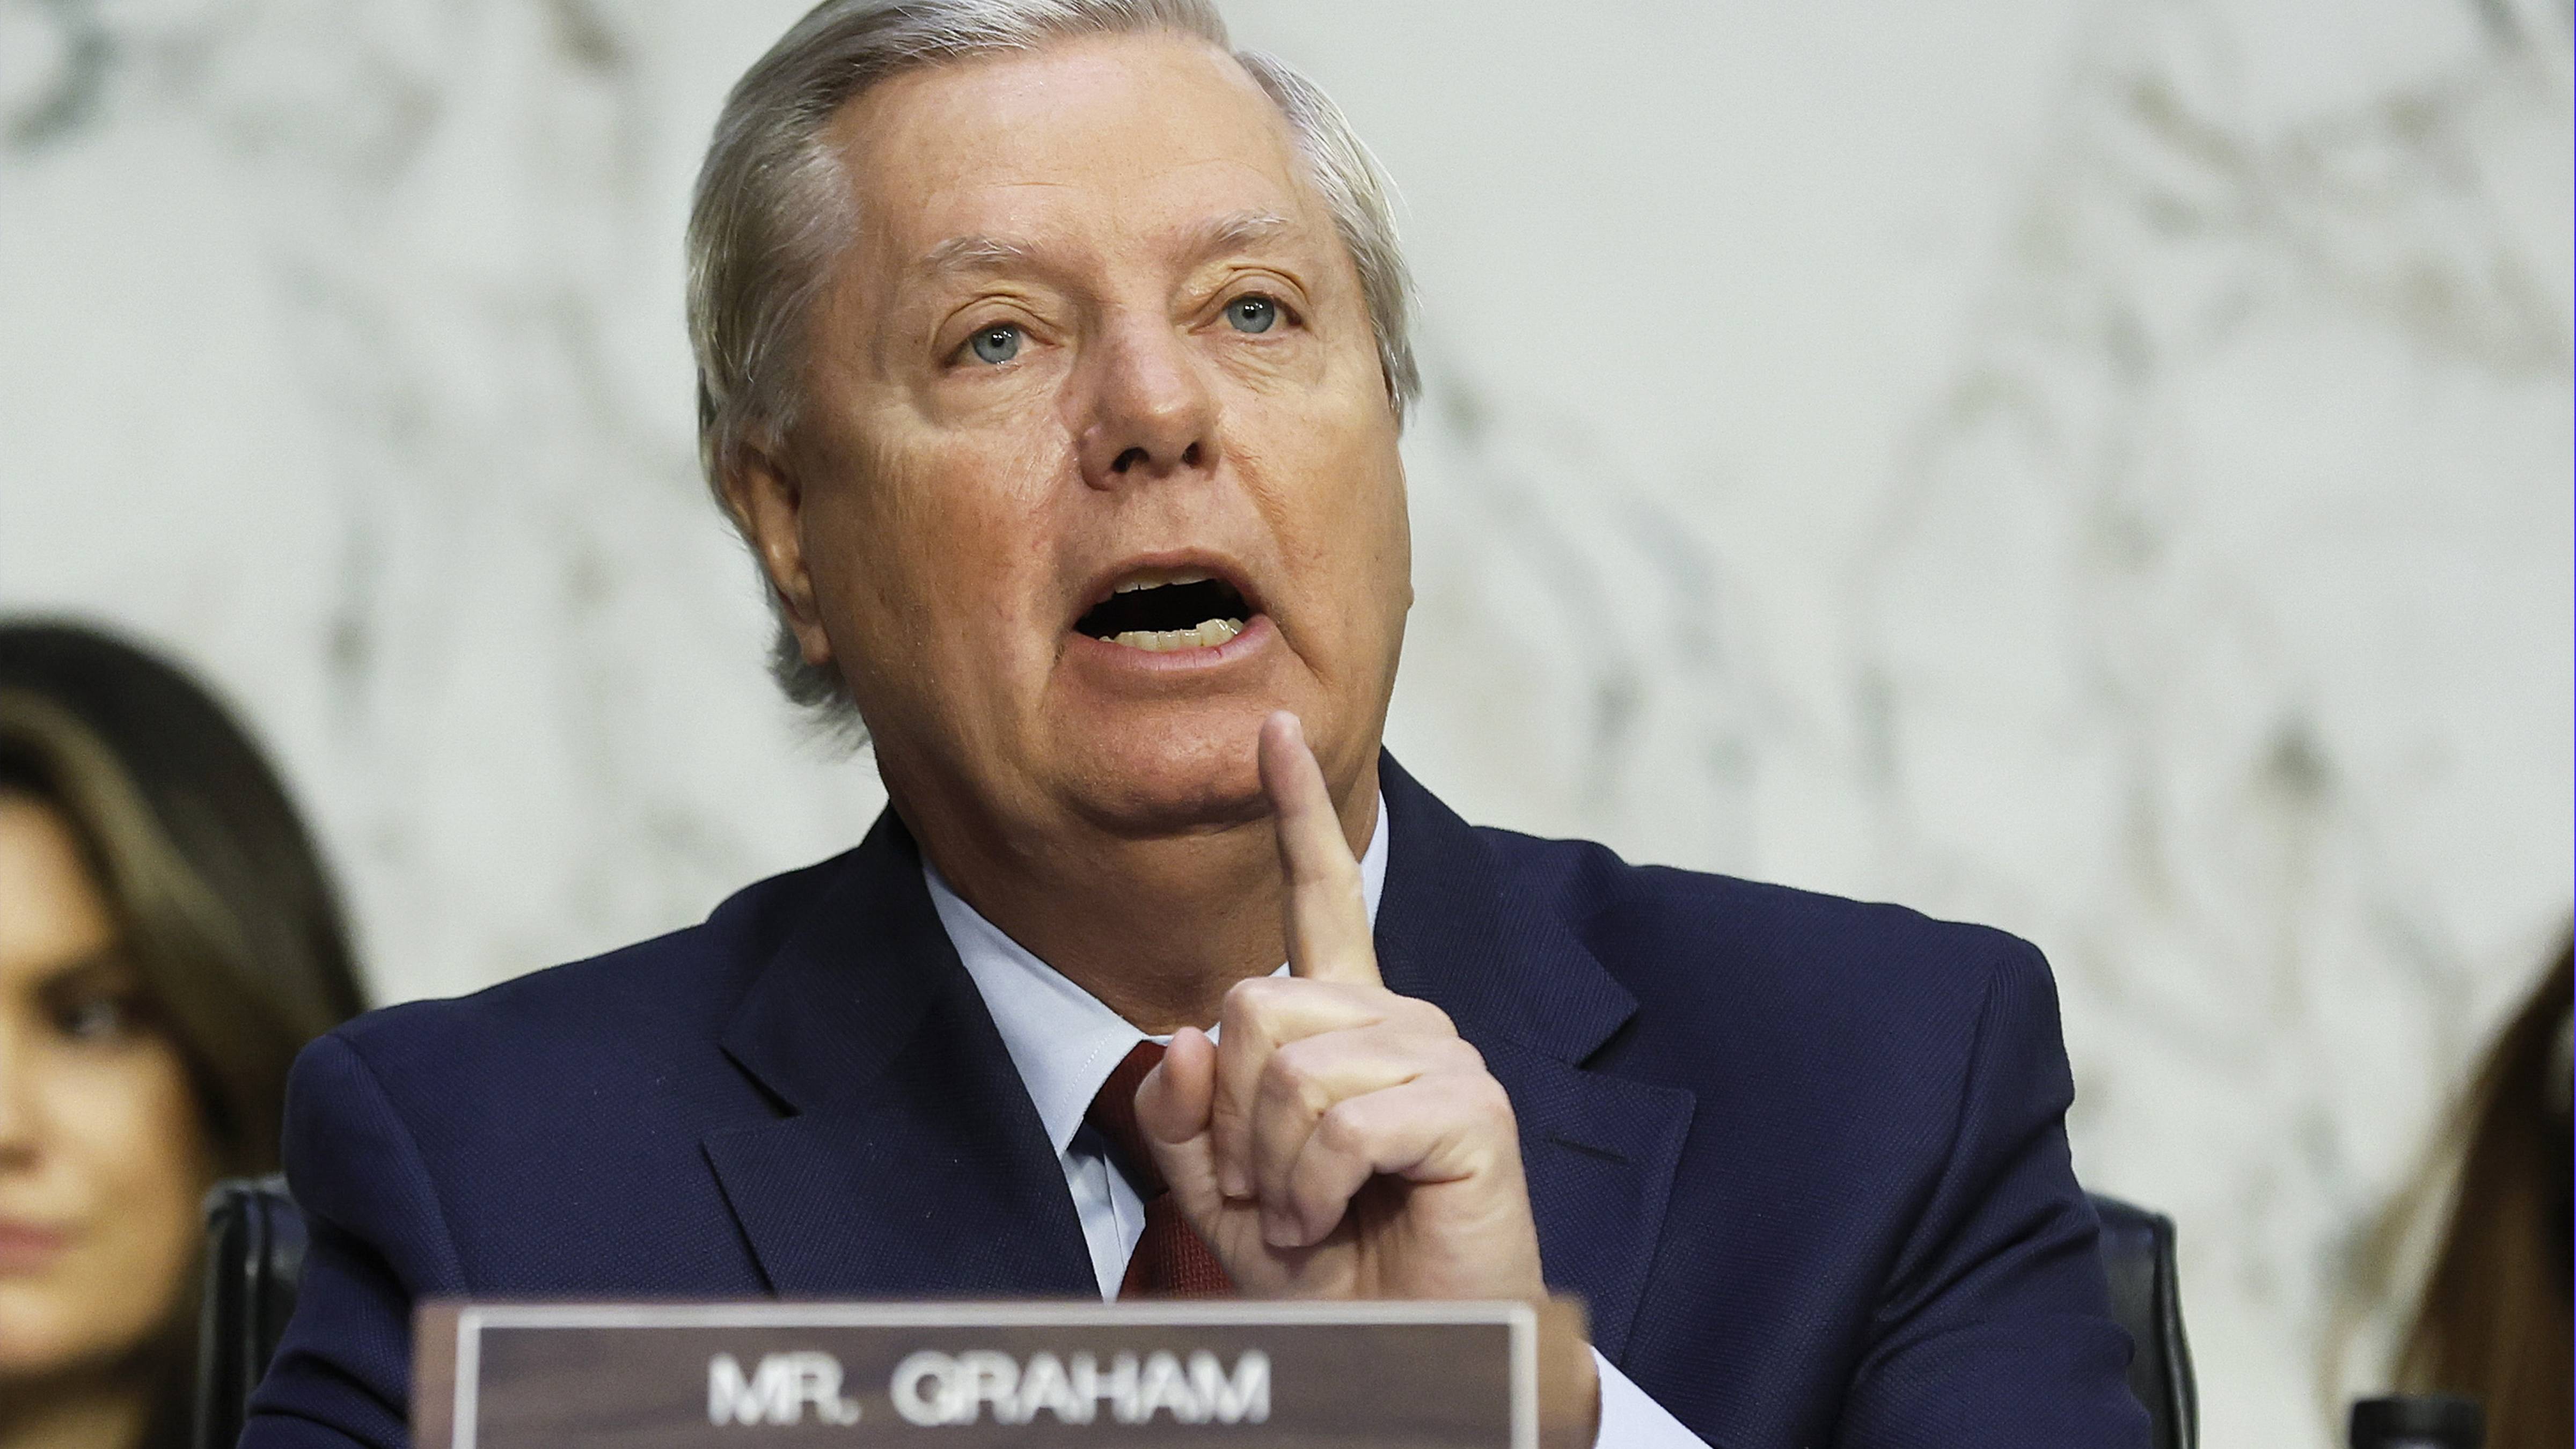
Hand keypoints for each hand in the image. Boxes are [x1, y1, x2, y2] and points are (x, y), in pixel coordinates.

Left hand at [1134, 714, 1599, 1441]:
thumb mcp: (1224, 1194)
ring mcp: (1441, 1056)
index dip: (1295, 815)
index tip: (1272, 730)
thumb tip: (1183, 1035)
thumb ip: (1185, 1118)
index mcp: (1346, 1025)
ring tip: (1312, 1215)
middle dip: (1234, 1116)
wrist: (1410, 1349)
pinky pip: (1343, 1121)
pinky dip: (1312, 1191)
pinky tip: (1338, 1220)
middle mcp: (1400, 1021)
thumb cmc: (1331, 1272)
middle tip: (1271, 1191)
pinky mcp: (1470, 1107)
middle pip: (1254, 1004)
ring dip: (1274, 1167)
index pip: (1322, 898)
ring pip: (1291, 1066)